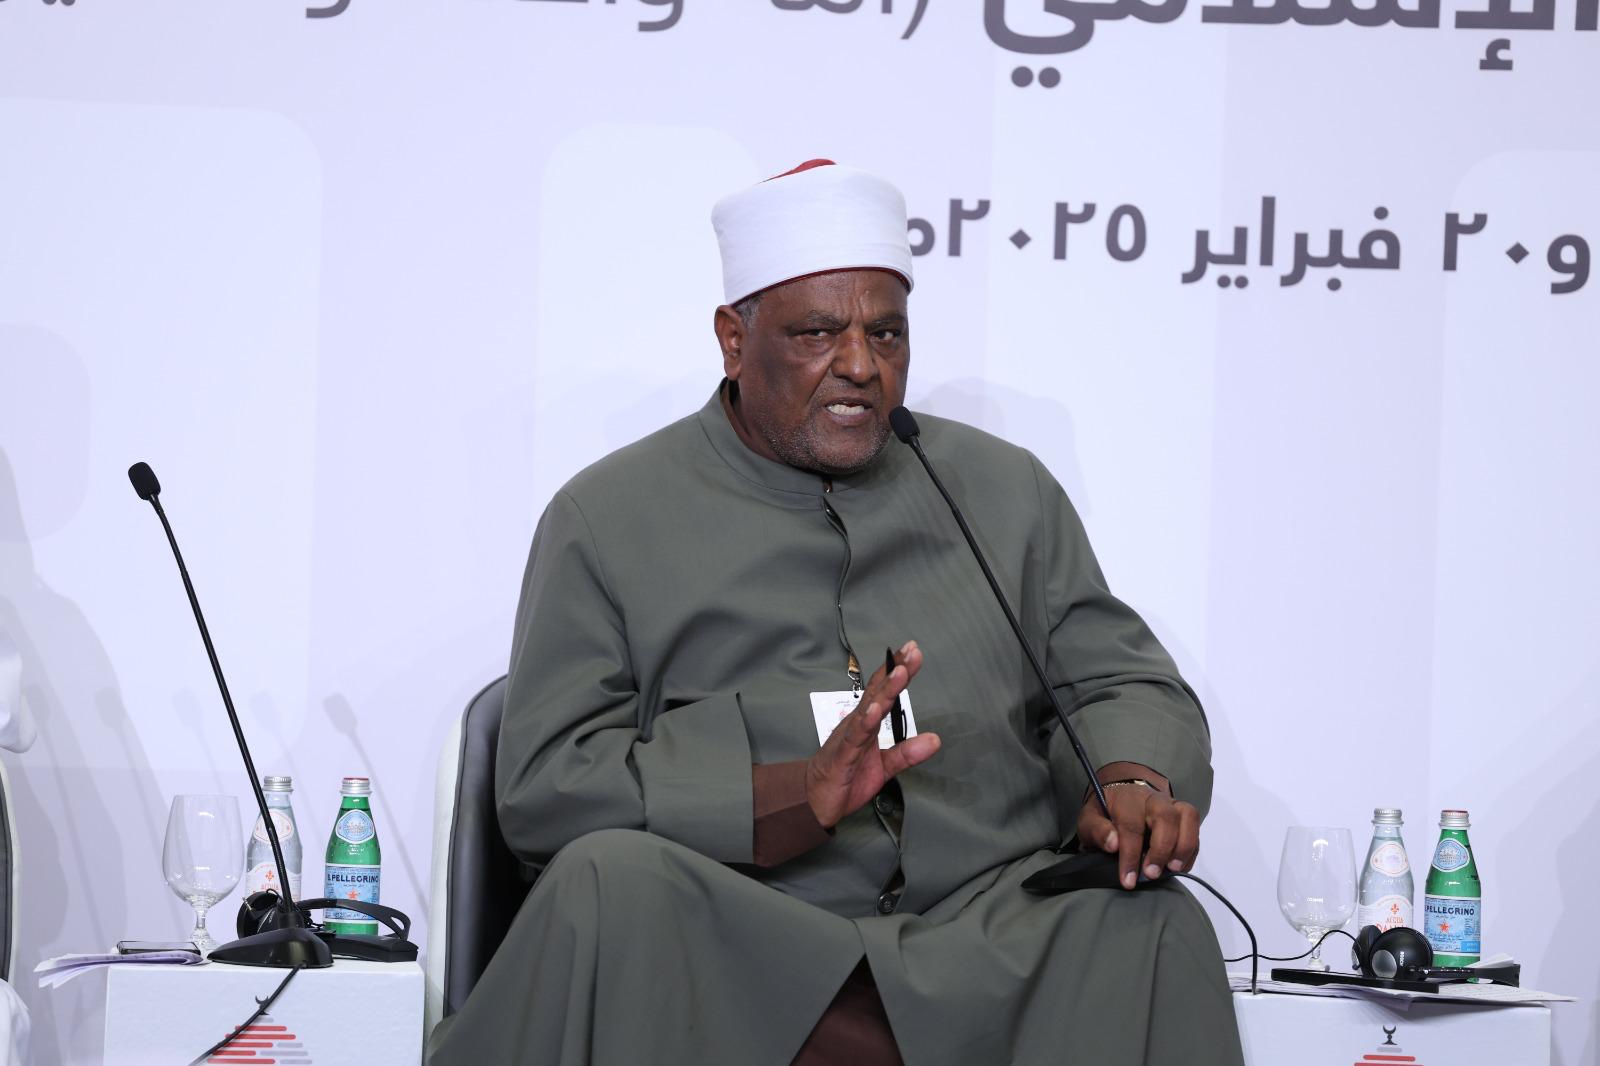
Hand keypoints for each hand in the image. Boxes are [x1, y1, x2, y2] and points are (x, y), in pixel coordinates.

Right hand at [805, 641, 940, 828]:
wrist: (814, 800)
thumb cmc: (845, 778)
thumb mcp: (884, 767)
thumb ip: (907, 752)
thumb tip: (935, 740)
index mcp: (867, 723)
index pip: (884, 692)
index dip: (898, 670)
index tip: (913, 651)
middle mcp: (858, 723)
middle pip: (878, 691)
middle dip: (896, 669)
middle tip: (912, 650)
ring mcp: (849, 736)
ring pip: (869, 708)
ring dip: (885, 690)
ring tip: (900, 672)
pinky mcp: (842, 755)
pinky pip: (855, 736)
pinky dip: (866, 721)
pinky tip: (875, 709)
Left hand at [1075, 767, 1199, 889]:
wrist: (1120, 796)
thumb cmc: (1104, 814)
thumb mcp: (1089, 821)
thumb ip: (1096, 831)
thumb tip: (1113, 844)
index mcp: (1126, 800)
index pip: (1132, 826)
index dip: (1130, 855)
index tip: (1128, 880)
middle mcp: (1152, 798)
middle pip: (1166, 817)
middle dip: (1161, 849)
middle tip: (1152, 874)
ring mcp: (1171, 804)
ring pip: (1188, 816)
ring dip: (1184, 846)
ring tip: (1172, 869)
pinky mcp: (1183, 814)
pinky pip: (1195, 828)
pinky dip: (1191, 850)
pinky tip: (1179, 867)